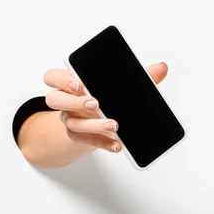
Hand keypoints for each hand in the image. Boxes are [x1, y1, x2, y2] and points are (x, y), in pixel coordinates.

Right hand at [43, 62, 168, 152]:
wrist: (95, 121)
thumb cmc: (106, 96)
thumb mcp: (120, 85)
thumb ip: (140, 76)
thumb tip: (161, 68)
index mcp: (70, 81)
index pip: (52, 77)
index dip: (62, 80)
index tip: (79, 84)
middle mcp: (65, 101)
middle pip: (55, 99)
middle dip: (75, 101)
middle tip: (96, 104)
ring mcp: (70, 119)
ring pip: (72, 122)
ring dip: (93, 125)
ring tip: (114, 125)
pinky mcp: (78, 137)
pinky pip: (86, 141)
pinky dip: (103, 143)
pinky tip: (116, 145)